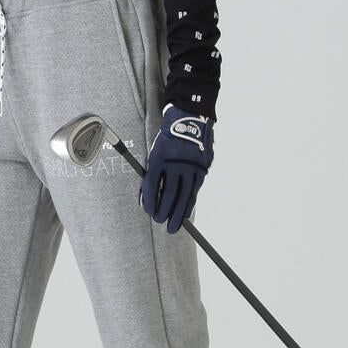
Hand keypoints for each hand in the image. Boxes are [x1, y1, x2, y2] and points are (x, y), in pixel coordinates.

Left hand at [139, 104, 213, 233]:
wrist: (189, 121)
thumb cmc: (167, 140)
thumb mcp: (155, 152)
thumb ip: (151, 174)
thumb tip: (146, 199)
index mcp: (159, 158)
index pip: (151, 185)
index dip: (149, 202)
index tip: (149, 212)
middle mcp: (175, 163)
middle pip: (168, 195)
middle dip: (163, 212)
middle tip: (159, 221)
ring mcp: (190, 167)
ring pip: (183, 197)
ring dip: (177, 215)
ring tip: (173, 227)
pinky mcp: (202, 169)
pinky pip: (194, 192)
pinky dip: (189, 205)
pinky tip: (185, 214)